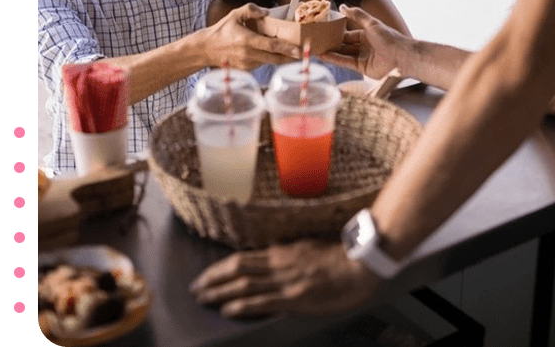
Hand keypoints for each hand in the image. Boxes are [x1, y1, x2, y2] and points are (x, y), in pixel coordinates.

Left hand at [189, 240, 378, 317]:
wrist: (360, 265)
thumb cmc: (339, 256)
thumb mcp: (309, 245)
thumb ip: (289, 250)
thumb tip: (272, 248)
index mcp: (283, 252)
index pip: (243, 258)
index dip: (220, 267)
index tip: (205, 275)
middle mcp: (280, 264)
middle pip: (238, 269)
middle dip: (212, 279)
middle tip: (195, 289)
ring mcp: (286, 280)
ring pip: (245, 284)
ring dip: (220, 291)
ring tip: (203, 299)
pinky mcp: (295, 297)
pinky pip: (263, 301)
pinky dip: (242, 305)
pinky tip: (227, 309)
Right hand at [203, 4, 299, 69]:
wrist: (205, 49)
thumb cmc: (221, 31)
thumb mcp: (234, 15)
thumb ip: (251, 10)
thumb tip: (267, 12)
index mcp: (248, 41)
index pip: (272, 46)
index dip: (287, 49)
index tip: (299, 50)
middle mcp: (249, 54)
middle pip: (275, 58)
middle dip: (290, 57)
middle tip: (303, 53)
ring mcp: (247, 64)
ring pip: (270, 62)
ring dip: (281, 57)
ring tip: (292, 51)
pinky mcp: (246, 69)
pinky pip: (262, 63)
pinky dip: (269, 58)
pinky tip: (272, 52)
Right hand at [322, 5, 409, 79]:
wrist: (401, 56)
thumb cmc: (389, 37)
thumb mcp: (371, 23)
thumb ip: (357, 15)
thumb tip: (342, 6)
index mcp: (367, 34)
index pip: (348, 34)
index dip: (337, 33)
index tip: (324, 31)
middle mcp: (364, 46)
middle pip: (345, 45)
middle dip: (332, 44)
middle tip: (317, 41)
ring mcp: (363, 57)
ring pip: (343, 54)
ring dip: (331, 52)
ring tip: (316, 49)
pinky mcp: (362, 68)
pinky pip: (346, 62)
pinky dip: (335, 59)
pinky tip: (324, 56)